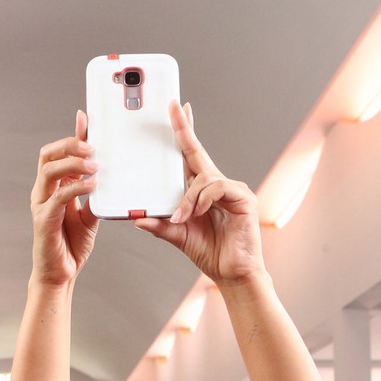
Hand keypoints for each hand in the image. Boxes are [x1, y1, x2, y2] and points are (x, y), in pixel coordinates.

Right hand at [30, 111, 98, 287]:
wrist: (60, 274)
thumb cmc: (71, 245)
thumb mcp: (89, 215)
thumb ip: (93, 195)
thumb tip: (105, 176)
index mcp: (54, 187)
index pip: (59, 153)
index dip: (72, 135)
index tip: (86, 118)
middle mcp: (43, 192)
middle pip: (48, 155)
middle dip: (69, 144)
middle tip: (92, 144)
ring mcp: (40, 205)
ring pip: (50, 171)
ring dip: (72, 163)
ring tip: (94, 164)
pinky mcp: (43, 220)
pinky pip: (58, 196)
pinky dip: (75, 187)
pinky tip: (92, 185)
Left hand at [134, 102, 265, 284]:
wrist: (234, 273)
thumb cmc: (211, 253)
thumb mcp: (178, 236)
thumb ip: (160, 226)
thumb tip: (136, 219)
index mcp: (202, 191)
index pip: (190, 156)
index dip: (185, 132)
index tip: (177, 110)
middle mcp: (217, 185)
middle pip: (198, 152)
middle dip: (185, 129)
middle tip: (174, 107)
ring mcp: (232, 189)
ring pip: (203, 177)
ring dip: (188, 198)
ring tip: (181, 218)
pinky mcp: (243, 197)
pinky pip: (216, 188)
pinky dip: (202, 201)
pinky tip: (197, 214)